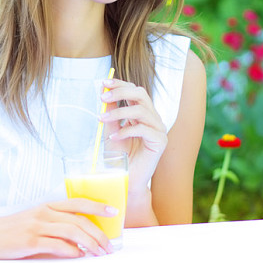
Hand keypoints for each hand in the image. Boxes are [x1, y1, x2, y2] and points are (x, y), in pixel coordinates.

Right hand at [0, 199, 115, 258]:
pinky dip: (70, 250)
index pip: (77, 203)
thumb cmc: (9, 231)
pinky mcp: (29, 240)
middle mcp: (44, 212)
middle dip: (98, 234)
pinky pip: (56, 244)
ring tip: (99, 253)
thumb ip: (54, 226)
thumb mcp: (33, 222)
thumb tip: (79, 241)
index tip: (114, 212)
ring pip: (72, 232)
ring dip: (89, 243)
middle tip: (109, 246)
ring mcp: (36, 226)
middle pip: (79, 220)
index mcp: (46, 206)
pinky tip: (78, 256)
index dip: (97, 207)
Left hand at [99, 78, 166, 195]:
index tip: (104, 82)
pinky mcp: (161, 141)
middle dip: (121, 92)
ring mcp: (159, 129)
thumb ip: (110, 112)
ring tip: (102, 119)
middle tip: (102, 97)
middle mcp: (153, 118)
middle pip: (141, 94)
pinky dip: (125, 131)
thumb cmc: (120, 156)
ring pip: (141, 110)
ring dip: (118, 112)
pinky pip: (143, 129)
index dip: (120, 84)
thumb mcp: (111, 130)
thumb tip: (103, 91)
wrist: (126, 180)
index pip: (135, 91)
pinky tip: (113, 138)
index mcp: (143, 113)